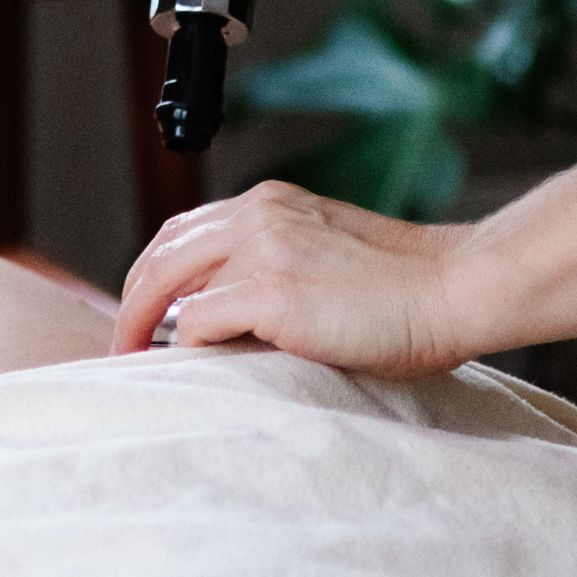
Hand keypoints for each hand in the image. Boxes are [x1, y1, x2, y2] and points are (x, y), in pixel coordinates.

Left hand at [112, 181, 473, 375]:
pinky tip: (196, 373)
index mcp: (271, 203)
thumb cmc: (405, 292)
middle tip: (122, 349)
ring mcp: (264, 246)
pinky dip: (188, 351)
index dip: (153, 277)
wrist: (455, 289)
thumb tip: (214, 323)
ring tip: (137, 366)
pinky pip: (199, 324)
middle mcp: (259, 212)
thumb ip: (271, 272)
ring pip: (168, 283)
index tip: (143, 320)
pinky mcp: (273, 289)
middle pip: (161, 253)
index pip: (184, 232)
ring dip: (146, 327)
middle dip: (132, 303)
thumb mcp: (324, 261)